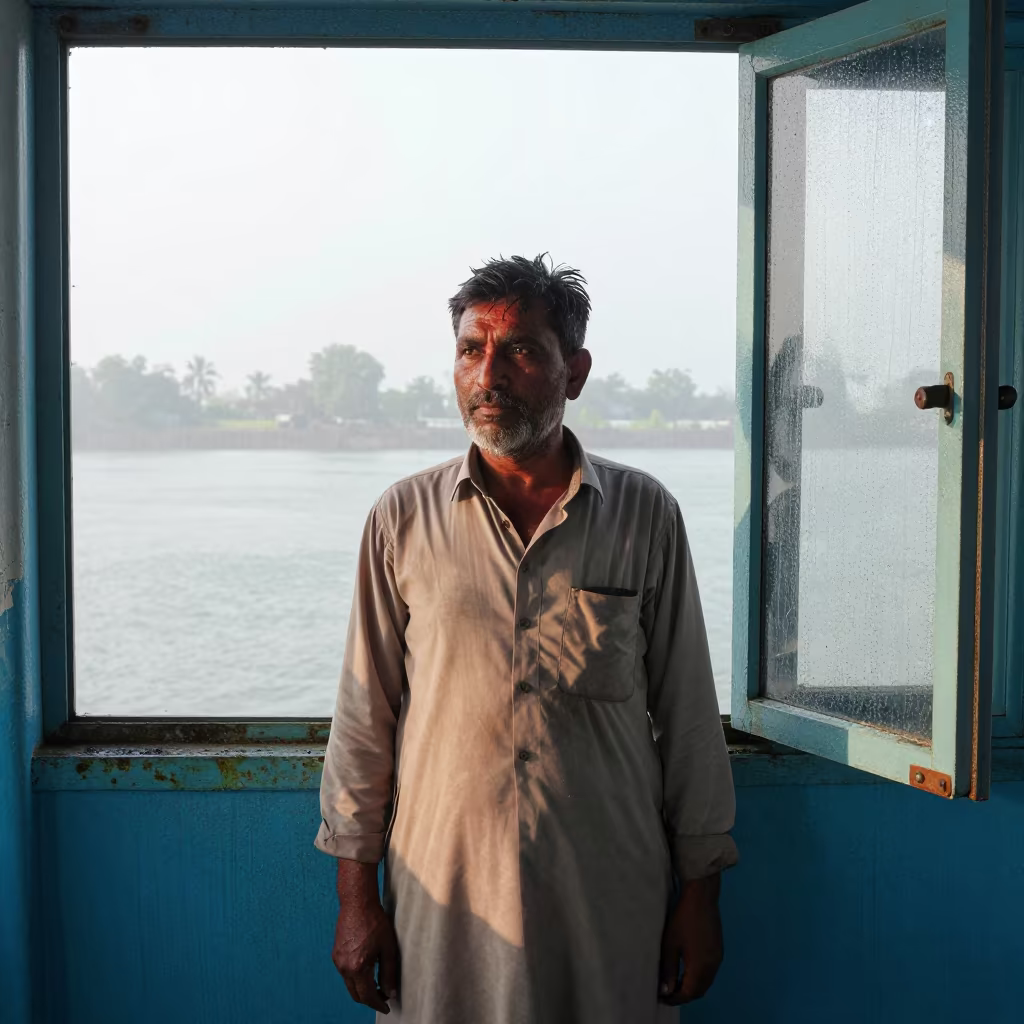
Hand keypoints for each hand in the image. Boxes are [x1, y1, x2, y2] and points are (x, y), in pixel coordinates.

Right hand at [331, 859, 399, 1013]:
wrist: (357, 902)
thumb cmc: (375, 921)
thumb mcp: (388, 947)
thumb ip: (388, 972)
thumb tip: (390, 992)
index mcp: (357, 967)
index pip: (367, 996)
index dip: (378, 1004)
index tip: (387, 1007)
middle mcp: (344, 967)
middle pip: (356, 994)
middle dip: (370, 999)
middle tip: (384, 997)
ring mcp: (338, 961)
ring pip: (350, 985)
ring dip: (362, 988)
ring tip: (378, 984)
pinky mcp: (336, 954)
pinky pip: (345, 974)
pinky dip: (356, 978)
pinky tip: (367, 970)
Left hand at [658, 873, 723, 1005]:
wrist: (701, 898)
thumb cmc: (683, 918)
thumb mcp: (670, 945)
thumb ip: (668, 970)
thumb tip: (666, 990)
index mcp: (700, 966)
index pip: (689, 993)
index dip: (675, 998)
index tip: (662, 997)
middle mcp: (713, 966)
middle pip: (699, 991)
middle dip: (683, 995)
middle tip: (667, 993)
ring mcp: (718, 958)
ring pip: (705, 983)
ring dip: (692, 987)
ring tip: (674, 983)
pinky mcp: (718, 951)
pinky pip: (710, 973)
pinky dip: (699, 978)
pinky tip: (687, 971)